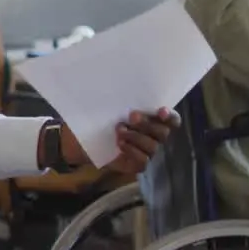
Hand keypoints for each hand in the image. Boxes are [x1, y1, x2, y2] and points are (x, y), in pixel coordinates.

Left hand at [62, 109, 180, 173]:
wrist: (77, 139)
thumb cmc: (95, 118)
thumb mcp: (106, 106)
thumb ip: (121, 100)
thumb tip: (125, 85)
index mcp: (150, 120)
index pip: (172, 120)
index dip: (169, 116)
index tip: (160, 111)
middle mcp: (152, 136)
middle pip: (163, 133)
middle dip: (148, 124)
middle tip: (131, 117)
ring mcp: (145, 152)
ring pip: (153, 147)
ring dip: (137, 137)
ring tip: (119, 131)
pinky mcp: (135, 164)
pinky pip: (143, 161)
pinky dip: (133, 152)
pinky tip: (119, 145)